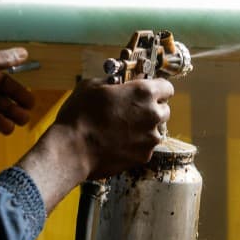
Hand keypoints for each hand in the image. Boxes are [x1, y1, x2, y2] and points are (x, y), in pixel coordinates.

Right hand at [53, 76, 173, 179]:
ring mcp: (150, 138)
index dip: (157, 88)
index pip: (167, 87)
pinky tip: (118, 143)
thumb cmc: (80, 115)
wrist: (72, 150)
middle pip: (164, 110)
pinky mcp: (143, 157)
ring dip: (145, 128)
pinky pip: (145, 147)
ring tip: (122, 129)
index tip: (148, 91)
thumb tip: (118, 83)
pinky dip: (136, 145)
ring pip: (156, 130)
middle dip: (152, 109)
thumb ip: (113, 82)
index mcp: (143, 92)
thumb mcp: (93, 86)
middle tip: (132, 110)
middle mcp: (153, 115)